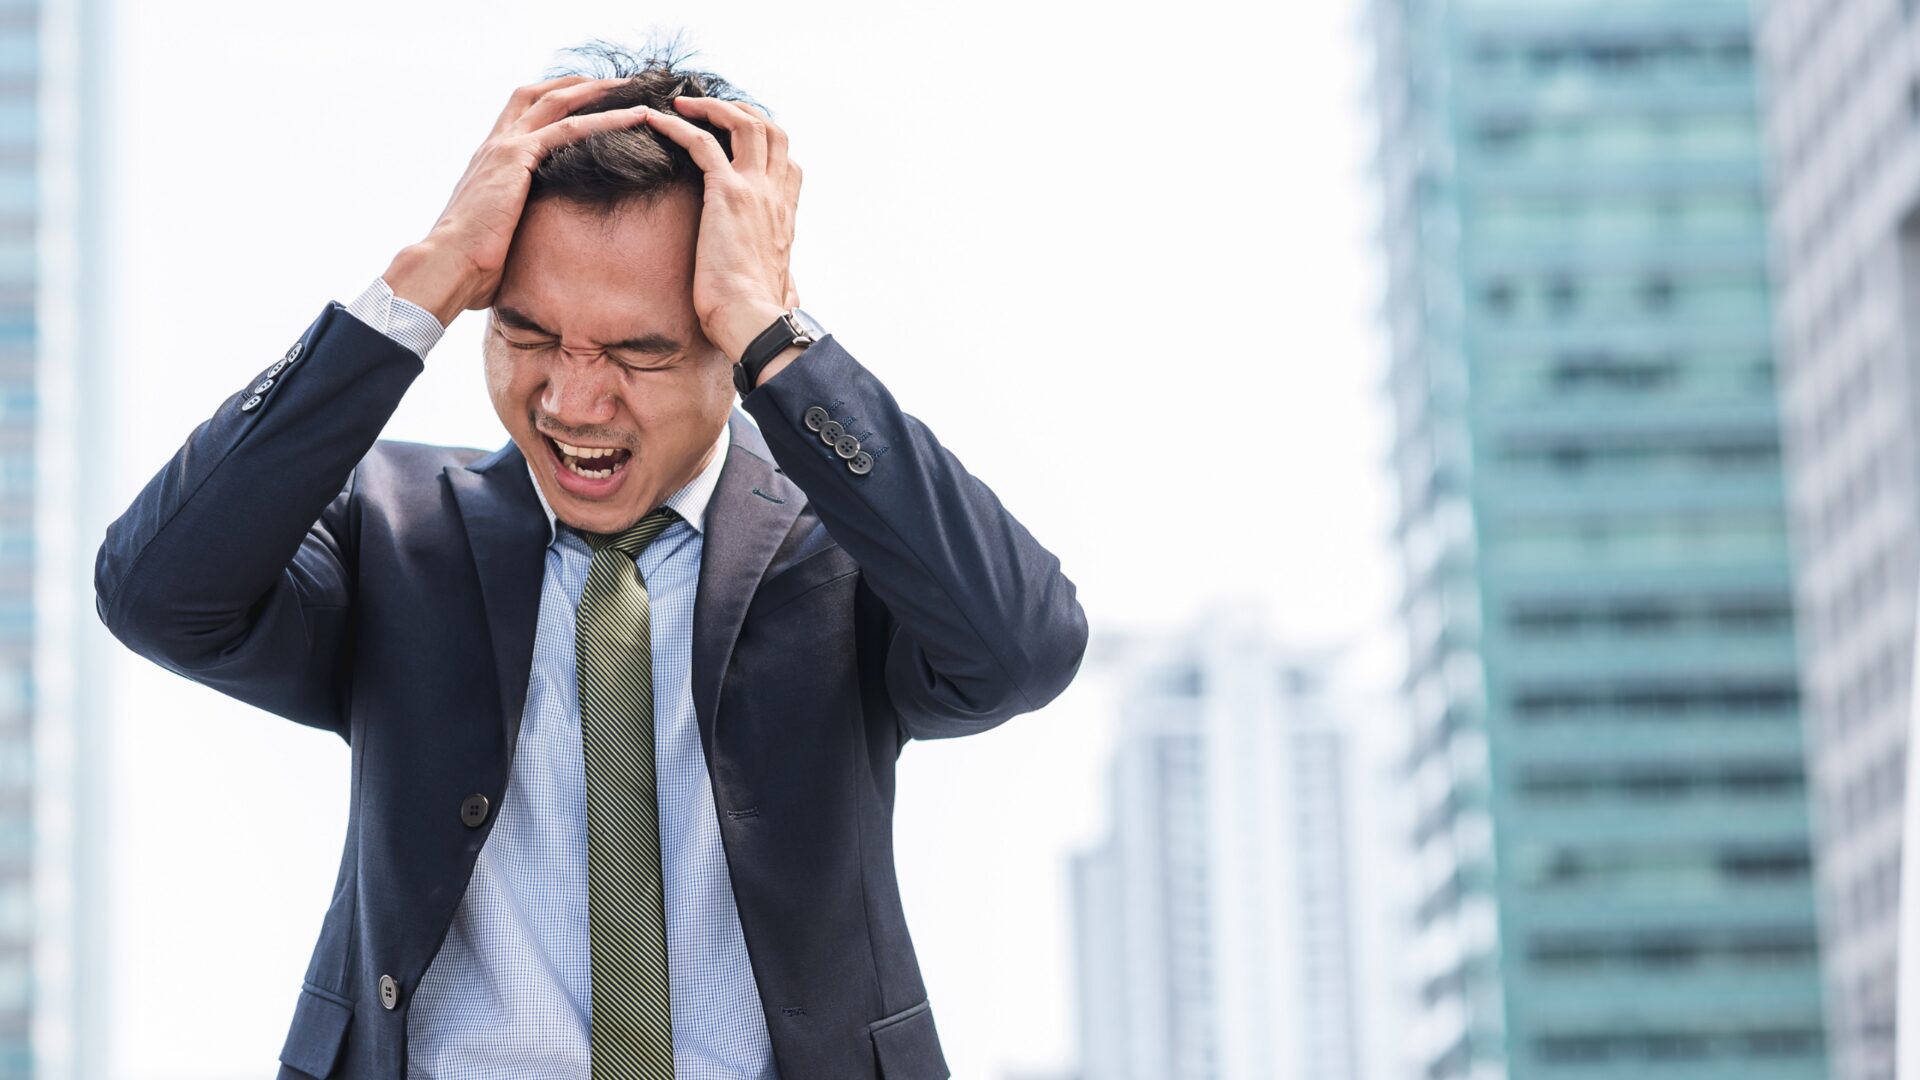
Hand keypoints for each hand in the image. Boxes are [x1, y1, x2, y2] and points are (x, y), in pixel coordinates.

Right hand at [383, 76, 658, 326]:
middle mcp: (495, 145)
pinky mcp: (516, 158)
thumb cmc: (469, 263)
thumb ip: (514, 221)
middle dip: (579, 85)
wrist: (445, 266)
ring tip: (635, 90)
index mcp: (489, 159)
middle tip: (617, 85)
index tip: (587, 100)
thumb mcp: (496, 232)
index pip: (522, 111)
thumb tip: (532, 241)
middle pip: (539, 94)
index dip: (554, 99)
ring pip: (558, 102)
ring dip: (599, 93)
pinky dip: (605, 120)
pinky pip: (568, 130)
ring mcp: (504, 147)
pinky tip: (634, 118)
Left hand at [640, 96, 803, 361]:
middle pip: (771, 129)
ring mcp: (755, 189)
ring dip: (713, 107)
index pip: (787, 161)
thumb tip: (792, 294)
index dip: (765, 141)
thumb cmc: (758, 316)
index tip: (736, 137)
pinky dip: (676, 125)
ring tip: (681, 104)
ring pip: (744, 123)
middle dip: (741, 110)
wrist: (754, 322)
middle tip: (710, 109)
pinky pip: (701, 142)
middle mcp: (776, 195)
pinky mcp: (727, 193)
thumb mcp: (782, 287)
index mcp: (786, 215)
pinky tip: (654, 120)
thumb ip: (786, 279)